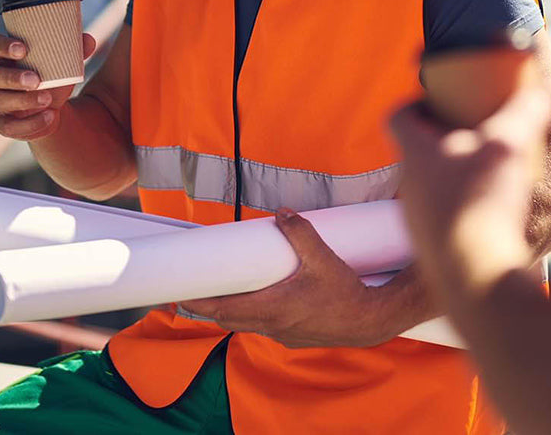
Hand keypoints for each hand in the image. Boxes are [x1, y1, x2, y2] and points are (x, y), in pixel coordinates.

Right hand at [0, 32, 96, 140]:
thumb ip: (75, 50)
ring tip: (48, 99)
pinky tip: (50, 116)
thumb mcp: (64, 62)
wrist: (52, 108)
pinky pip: (8, 127)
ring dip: (22, 100)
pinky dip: (30, 124)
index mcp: (4, 56)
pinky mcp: (3, 123)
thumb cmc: (52, 76)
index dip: (1, 46)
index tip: (23, 49)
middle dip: (11, 77)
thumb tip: (88, 40)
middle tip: (36, 79)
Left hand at [177, 209, 391, 349]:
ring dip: (230, 311)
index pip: (223, 309)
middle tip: (195, 289)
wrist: (370, 321)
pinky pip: (262, 327)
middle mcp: (272, 325)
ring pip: (244, 325)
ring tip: (221, 292)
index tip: (179, 293)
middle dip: (209, 306)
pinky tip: (256, 301)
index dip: (199, 301)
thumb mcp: (323, 258)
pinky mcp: (292, 337)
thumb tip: (282, 213)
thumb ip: (301, 233)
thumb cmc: (346, 293)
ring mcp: (281, 334)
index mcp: (272, 308)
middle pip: (227, 319)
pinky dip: (251, 316)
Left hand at [388, 85, 550, 305]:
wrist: (475, 275)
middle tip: (481, 134)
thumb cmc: (482, 201)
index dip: (416, 103)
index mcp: (414, 152)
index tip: (441, 100)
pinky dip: (468, 212)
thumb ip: (524, 112)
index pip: (398, 115)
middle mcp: (408, 186)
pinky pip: (448, 220)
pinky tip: (498, 215)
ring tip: (496, 175)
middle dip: (448, 140)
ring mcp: (417, 221)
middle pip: (419, 152)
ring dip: (459, 178)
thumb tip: (540, 91)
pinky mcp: (434, 250)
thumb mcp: (508, 144)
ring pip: (434, 188)